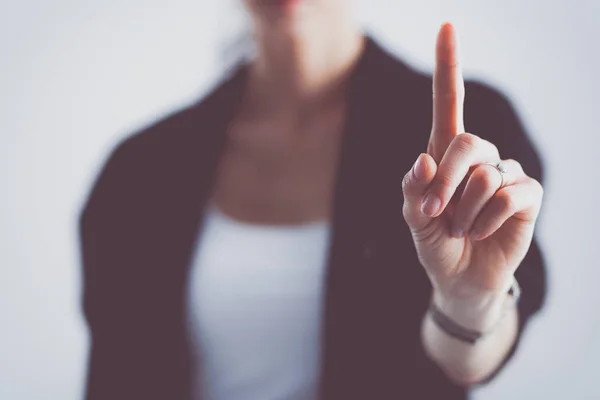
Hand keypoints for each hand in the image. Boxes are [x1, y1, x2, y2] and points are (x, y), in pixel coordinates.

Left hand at [401, 24, 542, 315]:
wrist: (458, 280)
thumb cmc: (435, 244)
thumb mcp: (414, 219)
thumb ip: (414, 191)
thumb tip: (424, 159)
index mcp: (445, 154)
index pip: (448, 103)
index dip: (448, 66)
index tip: (446, 26)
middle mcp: (479, 156)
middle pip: (466, 141)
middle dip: (446, 182)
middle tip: (434, 213)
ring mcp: (505, 174)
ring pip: (486, 175)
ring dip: (464, 211)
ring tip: (460, 230)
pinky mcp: (527, 196)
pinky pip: (509, 195)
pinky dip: (486, 219)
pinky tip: (480, 232)